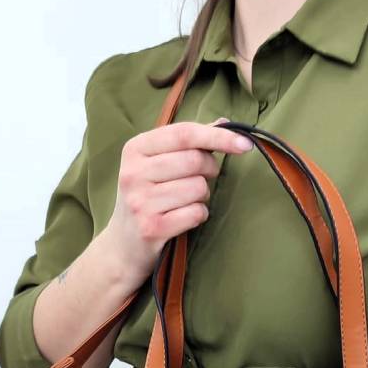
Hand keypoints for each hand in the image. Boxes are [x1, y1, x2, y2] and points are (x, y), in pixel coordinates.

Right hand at [101, 118, 252, 286]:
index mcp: (135, 148)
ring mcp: (140, 201)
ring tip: (185, 201)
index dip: (218, 137)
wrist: (122, 245)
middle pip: (194, 160)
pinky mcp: (152, 227)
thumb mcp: (156, 163)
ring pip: (198, 188)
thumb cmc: (148, 196)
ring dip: (202, 196)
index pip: (184, 133)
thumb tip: (225, 123)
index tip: (245, 144)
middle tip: (201, 179)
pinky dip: (199, 215)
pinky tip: (183, 218)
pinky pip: (196, 213)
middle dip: (209, 170)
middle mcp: (133, 173)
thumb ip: (188, 142)